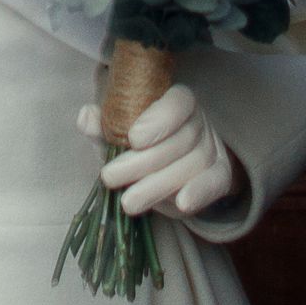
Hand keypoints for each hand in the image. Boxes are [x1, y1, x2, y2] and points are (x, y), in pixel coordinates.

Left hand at [79, 83, 236, 222]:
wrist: (169, 170)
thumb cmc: (139, 146)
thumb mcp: (117, 135)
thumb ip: (102, 126)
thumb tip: (86, 116)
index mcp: (177, 102)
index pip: (177, 103)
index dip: (157, 120)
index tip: (133, 139)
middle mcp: (198, 122)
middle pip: (178, 140)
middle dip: (142, 163)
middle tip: (110, 177)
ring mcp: (211, 148)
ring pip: (191, 165)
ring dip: (158, 185)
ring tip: (128, 202)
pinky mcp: (219, 175)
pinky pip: (215, 182)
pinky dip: (199, 192)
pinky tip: (182, 203)